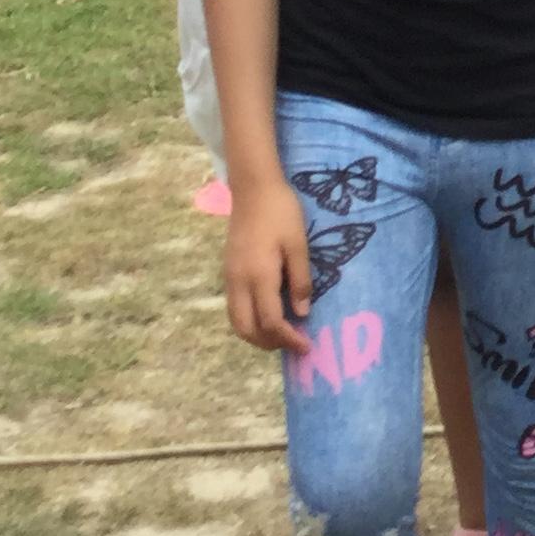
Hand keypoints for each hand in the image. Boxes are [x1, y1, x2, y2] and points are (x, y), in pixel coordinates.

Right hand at [223, 183, 313, 355]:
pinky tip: (267, 313)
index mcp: (259, 276)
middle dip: (269, 343)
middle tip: (293, 342)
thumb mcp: (299, 245)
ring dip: (256, 334)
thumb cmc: (281, 213)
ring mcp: (229, 277)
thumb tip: (302, 314)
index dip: (289, 339)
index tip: (307, 346)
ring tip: (281, 332)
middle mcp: (239, 282)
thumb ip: (301, 281)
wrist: (253, 188)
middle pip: (246, 330)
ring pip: (236, 321)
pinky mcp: (228, 271)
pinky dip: (249, 320)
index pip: (271, 322)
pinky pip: (234, 308)